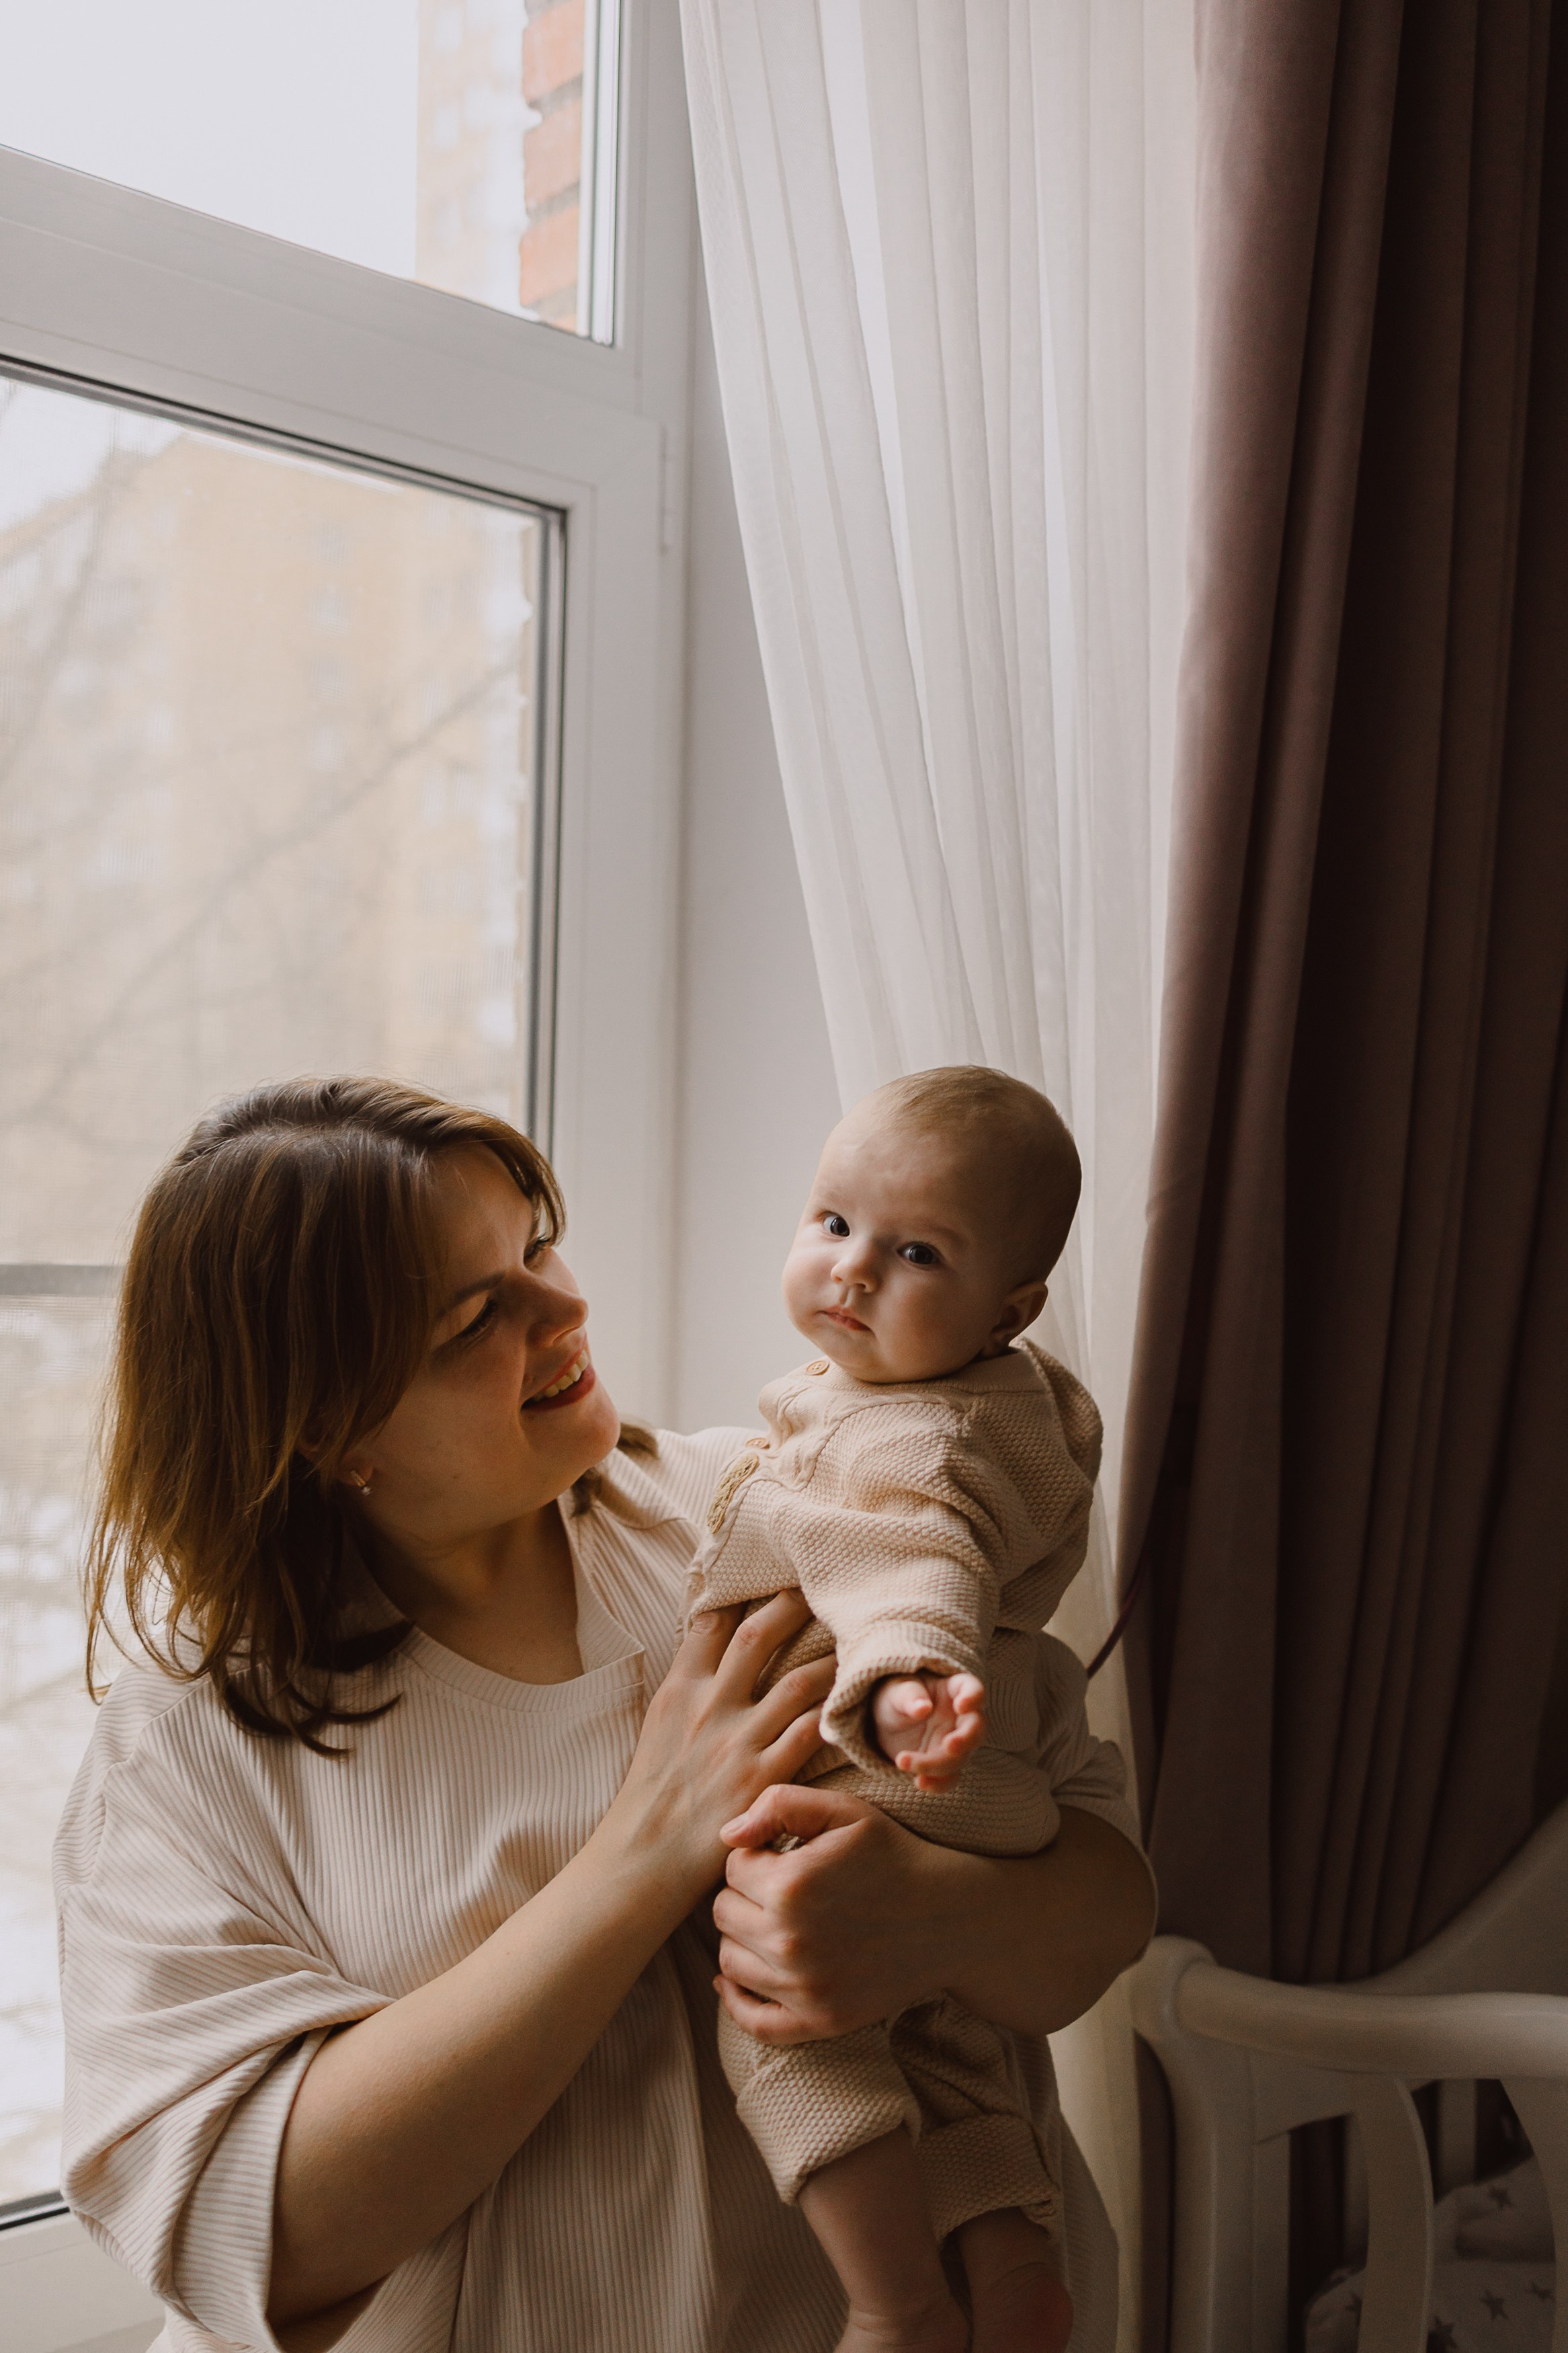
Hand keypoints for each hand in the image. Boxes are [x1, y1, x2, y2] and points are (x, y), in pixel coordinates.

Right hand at [604, 1590, 833, 1901]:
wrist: (641, 1860)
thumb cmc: (650, 1797)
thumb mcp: (656, 1729)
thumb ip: (687, 1689)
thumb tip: (709, 1651)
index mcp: (678, 1691)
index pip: (710, 1623)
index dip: (742, 1590)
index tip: (769, 1567)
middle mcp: (709, 1708)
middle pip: (757, 1638)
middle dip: (792, 1604)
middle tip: (824, 1582)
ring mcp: (738, 1744)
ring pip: (797, 1683)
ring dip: (830, 1658)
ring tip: (859, 1637)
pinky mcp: (763, 1780)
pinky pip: (811, 1737)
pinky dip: (836, 1716)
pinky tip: (861, 1701)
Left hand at [711, 1783, 955, 2042]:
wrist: (949, 1918)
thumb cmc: (892, 1856)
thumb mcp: (844, 1811)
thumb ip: (780, 1804)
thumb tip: (727, 1835)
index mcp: (791, 1886)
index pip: (732, 1867)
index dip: (755, 1856)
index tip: (783, 1856)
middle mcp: (790, 1942)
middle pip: (723, 1914)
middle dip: (745, 1895)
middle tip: (781, 1889)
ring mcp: (804, 1989)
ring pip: (730, 1962)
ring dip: (743, 1939)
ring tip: (777, 1922)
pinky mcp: (818, 2022)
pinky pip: (752, 2021)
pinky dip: (735, 2002)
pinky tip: (737, 1981)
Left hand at [870, 1670, 985, 1788]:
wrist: (886, 1723)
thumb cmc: (896, 1698)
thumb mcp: (895, 1692)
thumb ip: (909, 1697)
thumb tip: (923, 1708)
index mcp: (953, 1690)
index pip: (973, 1689)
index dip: (973, 1697)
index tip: (961, 1706)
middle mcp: (961, 1718)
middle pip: (976, 1729)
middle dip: (966, 1739)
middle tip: (949, 1746)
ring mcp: (955, 1743)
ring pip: (959, 1758)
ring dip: (936, 1764)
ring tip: (902, 1761)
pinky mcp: (944, 1766)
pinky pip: (949, 1779)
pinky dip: (937, 1783)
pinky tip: (919, 1782)